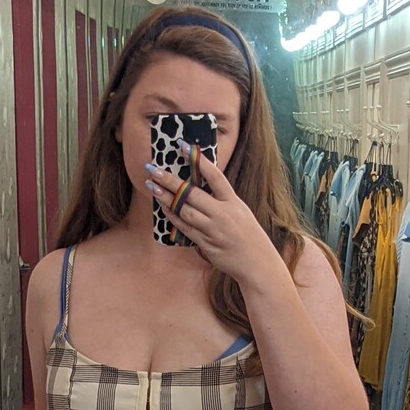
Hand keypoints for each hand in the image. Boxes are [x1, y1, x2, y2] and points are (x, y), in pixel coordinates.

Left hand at [143, 147, 283, 293]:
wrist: (257, 263)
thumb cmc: (248, 235)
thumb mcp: (240, 212)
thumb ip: (222, 200)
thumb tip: (199, 187)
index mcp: (233, 202)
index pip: (214, 176)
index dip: (198, 160)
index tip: (183, 146)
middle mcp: (223, 214)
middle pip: (192, 194)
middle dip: (171, 181)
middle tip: (154, 169)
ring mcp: (213, 230)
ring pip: (185, 211)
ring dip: (166, 198)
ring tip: (152, 186)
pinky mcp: (206, 244)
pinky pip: (185, 228)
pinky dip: (172, 216)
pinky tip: (162, 207)